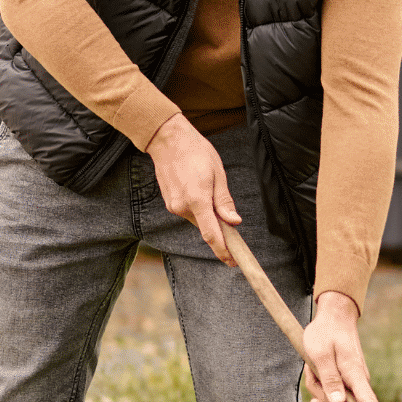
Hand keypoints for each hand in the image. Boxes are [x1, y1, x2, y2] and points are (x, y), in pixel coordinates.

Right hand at [145, 113, 239, 264]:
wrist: (166, 139)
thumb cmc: (196, 152)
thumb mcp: (217, 173)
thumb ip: (224, 200)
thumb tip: (234, 221)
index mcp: (197, 201)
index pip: (212, 235)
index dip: (223, 251)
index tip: (233, 261)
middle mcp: (182, 207)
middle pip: (207, 228)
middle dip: (220, 231)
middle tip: (234, 231)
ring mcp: (173, 206)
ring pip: (198, 220)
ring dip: (209, 216)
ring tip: (211, 192)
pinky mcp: (170, 203)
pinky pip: (190, 212)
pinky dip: (199, 210)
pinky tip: (200, 192)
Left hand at [302, 291, 392, 401]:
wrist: (335, 317)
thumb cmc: (325, 333)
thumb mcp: (320, 354)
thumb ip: (330, 379)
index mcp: (354, 374)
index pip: (368, 401)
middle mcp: (359, 382)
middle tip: (310, 377)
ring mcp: (354, 384)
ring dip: (318, 391)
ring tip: (312, 368)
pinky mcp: (348, 384)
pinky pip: (333, 396)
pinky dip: (320, 387)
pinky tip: (315, 370)